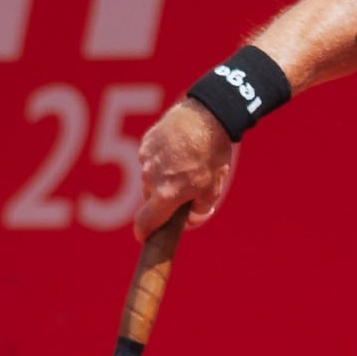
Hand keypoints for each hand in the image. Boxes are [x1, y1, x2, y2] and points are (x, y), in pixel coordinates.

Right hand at [133, 99, 236, 239]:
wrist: (207, 118)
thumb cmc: (211, 157)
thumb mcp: (212, 190)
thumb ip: (199, 212)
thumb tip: (190, 220)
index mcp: (165, 195)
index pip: (145, 222)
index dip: (144, 233)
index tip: (144, 237)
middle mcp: (150, 179)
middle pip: (151, 199)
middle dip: (164, 200)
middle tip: (186, 190)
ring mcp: (145, 159)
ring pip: (150, 178)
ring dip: (163, 177)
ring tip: (187, 164)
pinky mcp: (146, 142)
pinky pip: (150, 159)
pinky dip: (161, 160)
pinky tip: (179, 151)